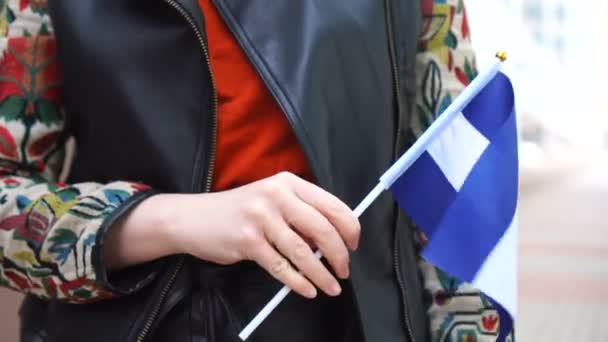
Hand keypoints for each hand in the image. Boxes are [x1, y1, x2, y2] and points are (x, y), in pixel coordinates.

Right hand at [107, 172, 359, 298]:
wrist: (193, 218)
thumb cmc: (239, 211)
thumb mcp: (271, 199)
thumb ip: (301, 212)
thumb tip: (334, 240)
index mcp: (288, 182)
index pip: (332, 205)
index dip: (349, 229)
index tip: (354, 245)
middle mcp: (276, 195)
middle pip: (322, 228)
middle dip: (340, 254)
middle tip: (344, 270)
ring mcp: (261, 217)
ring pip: (303, 251)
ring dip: (322, 274)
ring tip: (332, 287)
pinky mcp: (248, 241)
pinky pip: (282, 267)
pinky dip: (299, 282)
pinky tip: (308, 290)